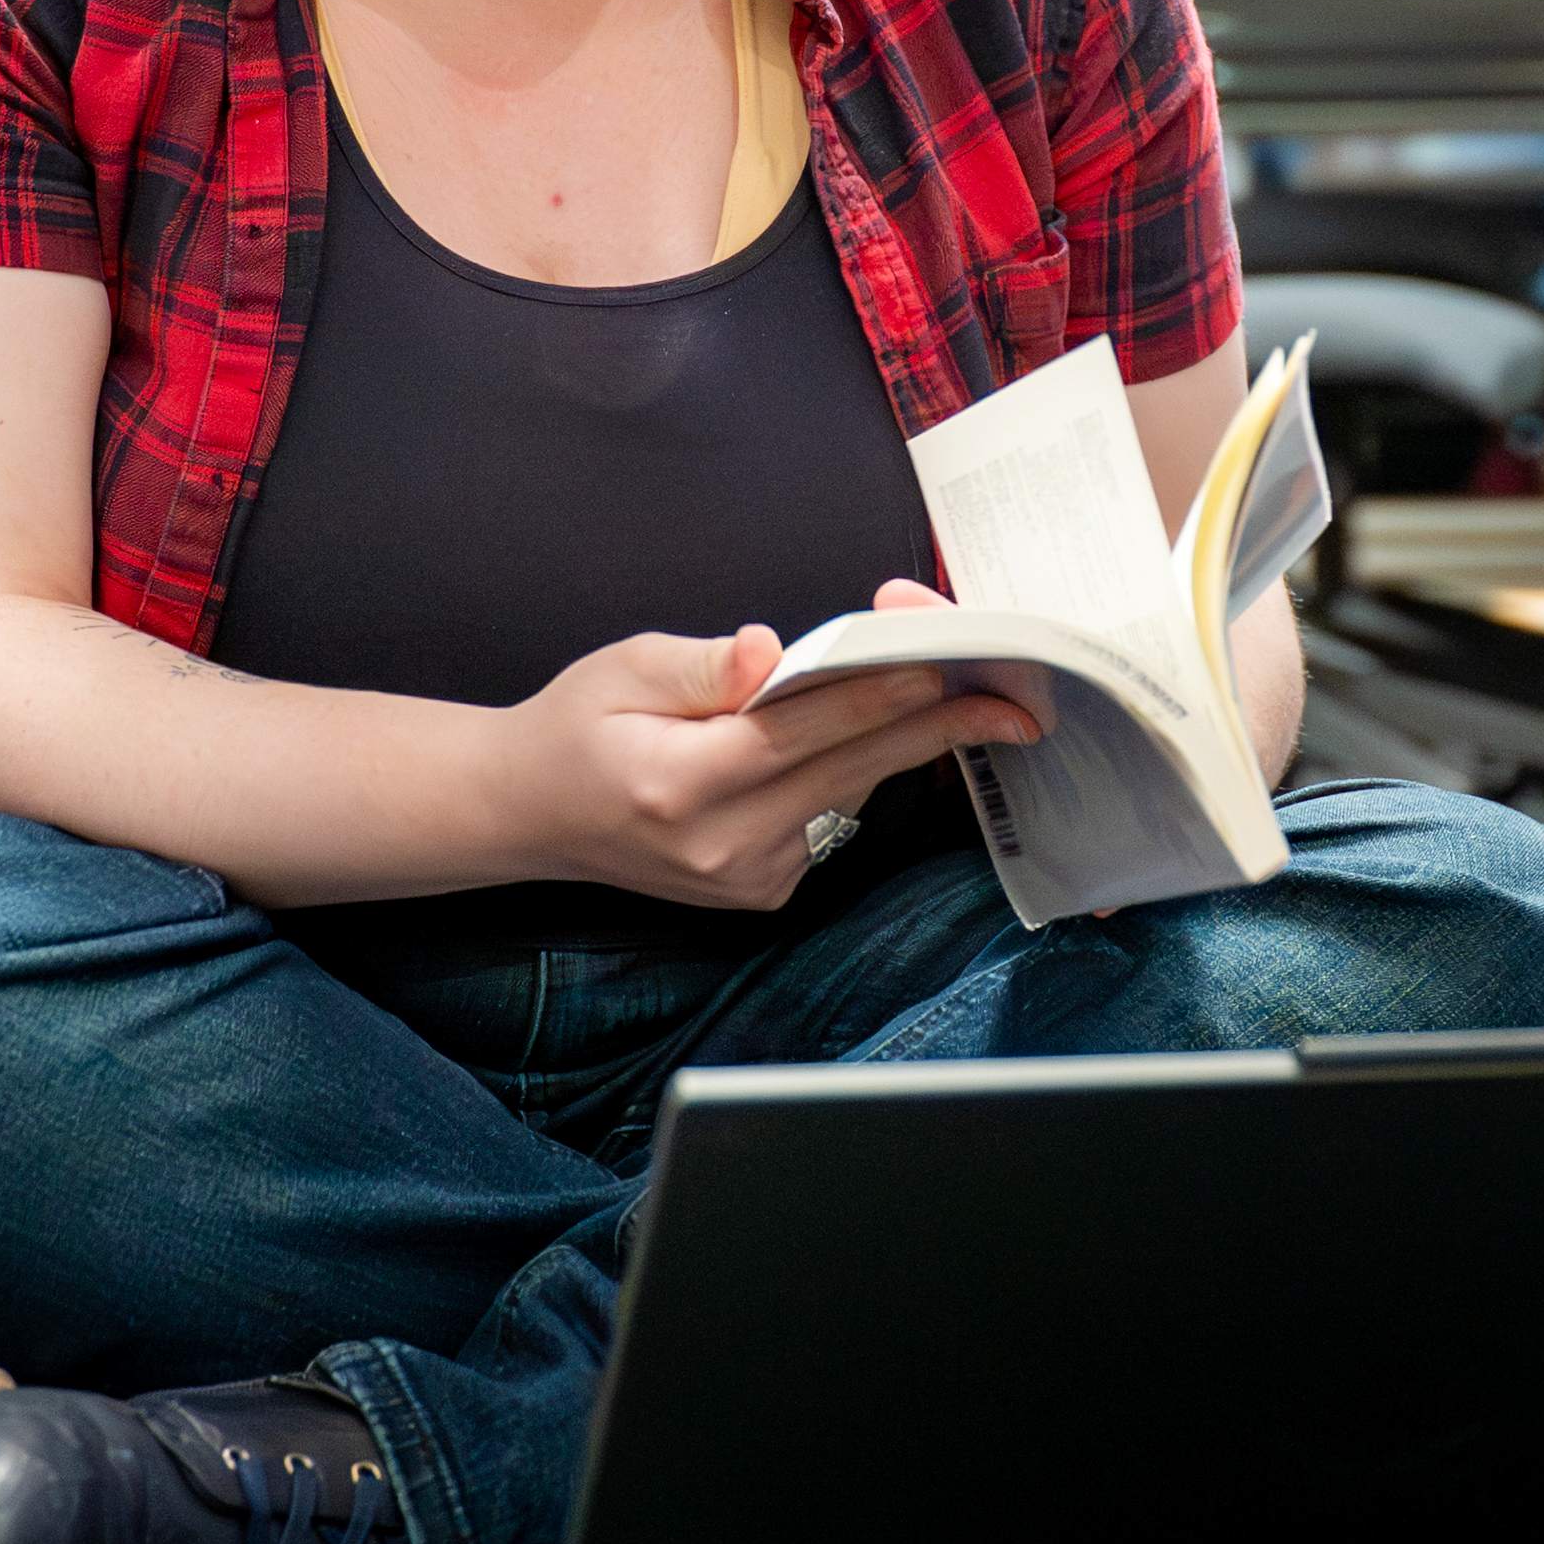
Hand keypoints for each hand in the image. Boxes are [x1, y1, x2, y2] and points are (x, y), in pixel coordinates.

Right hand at [498, 620, 1030, 909]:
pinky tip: (851, 736)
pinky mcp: (761, 890)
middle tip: (1012, 704)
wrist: (531, 814)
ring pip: (846, 793)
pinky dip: (846, 770)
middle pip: (848, 770)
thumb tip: (770, 653)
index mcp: (682, 784)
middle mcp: (722, 846)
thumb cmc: (576, 728)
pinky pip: (827, 815)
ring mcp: (746, 878)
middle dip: (933, 728)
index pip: (802, 732)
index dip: (877, 696)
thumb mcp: (624, 669)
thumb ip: (705, 665)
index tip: (944, 671)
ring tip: (956, 696)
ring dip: (893, 742)